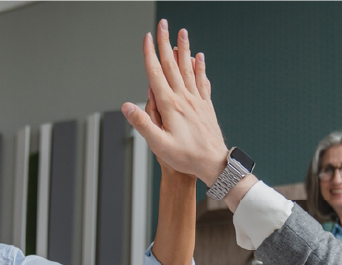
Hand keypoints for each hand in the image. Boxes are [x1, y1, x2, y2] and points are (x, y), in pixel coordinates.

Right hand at [122, 20, 228, 184]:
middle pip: (172, 65)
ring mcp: (197, 101)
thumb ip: (143, 124)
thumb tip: (126, 106)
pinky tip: (199, 57)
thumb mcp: (159, 145)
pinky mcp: (206, 106)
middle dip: (166, 43)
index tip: (147, 38)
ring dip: (184, 49)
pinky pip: (202, 81)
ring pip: (188, 69)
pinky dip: (199, 67)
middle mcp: (184, 98)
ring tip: (182, 32)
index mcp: (170, 106)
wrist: (214, 163)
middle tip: (163, 24)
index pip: (156, 74)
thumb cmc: (186, 157)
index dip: (150, 54)